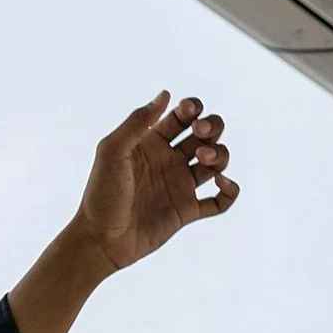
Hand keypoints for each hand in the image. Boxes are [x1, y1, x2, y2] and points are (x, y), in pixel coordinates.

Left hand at [7, 92, 239, 332]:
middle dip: (212, 127)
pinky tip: (223, 184)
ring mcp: (179, 185)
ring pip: (216, 162)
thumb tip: (165, 94)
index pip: (181, 116)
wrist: (102, 238)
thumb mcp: (113, 151)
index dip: (192, 109)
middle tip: (200, 134)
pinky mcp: (187, 211)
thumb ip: (137, 122)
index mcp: (150, 141)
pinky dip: (230, 191)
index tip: (189, 113)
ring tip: (204, 159)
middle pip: (205, 135)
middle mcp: (168, 160)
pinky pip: (220, 201)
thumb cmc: (102, 192)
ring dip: (220, 155)